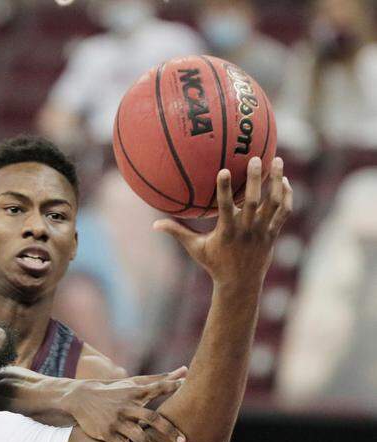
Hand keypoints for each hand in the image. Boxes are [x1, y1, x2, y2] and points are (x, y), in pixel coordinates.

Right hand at [62, 368, 188, 441]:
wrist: (81, 398)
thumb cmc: (114, 390)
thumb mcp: (133, 383)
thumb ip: (160, 379)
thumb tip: (186, 369)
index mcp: (135, 392)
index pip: (156, 388)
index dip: (172, 387)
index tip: (189, 389)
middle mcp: (127, 407)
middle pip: (151, 418)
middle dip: (168, 431)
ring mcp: (117, 422)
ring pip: (140, 439)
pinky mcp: (107, 434)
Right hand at [154, 157, 292, 287]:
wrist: (241, 283)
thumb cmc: (215, 263)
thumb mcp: (195, 248)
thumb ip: (178, 233)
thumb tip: (155, 223)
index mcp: (227, 232)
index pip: (226, 208)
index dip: (225, 189)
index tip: (224, 170)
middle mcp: (247, 230)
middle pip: (254, 201)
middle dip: (255, 179)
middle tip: (254, 158)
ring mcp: (262, 231)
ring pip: (273, 203)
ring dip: (276, 181)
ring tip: (277, 161)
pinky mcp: (273, 233)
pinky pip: (284, 212)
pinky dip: (286, 196)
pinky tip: (284, 181)